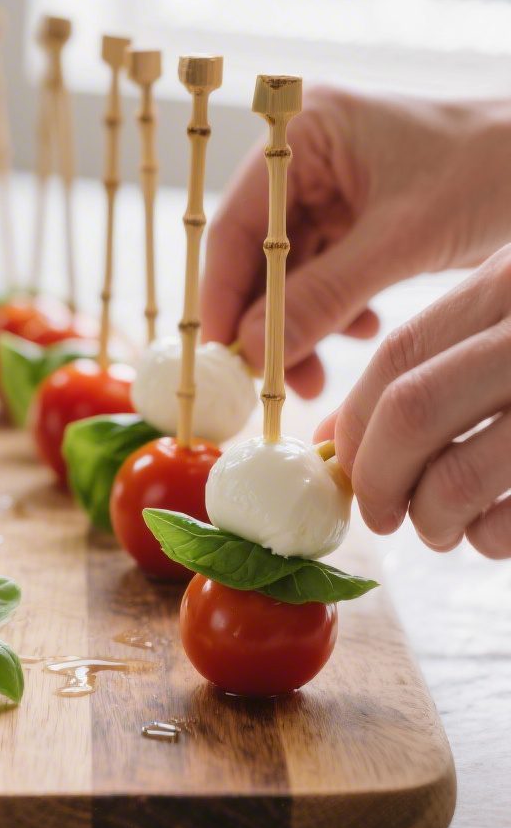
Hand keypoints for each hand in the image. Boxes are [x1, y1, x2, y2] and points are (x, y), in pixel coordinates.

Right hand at [201, 87, 510, 395]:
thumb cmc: (490, 172)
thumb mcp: (402, 239)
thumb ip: (324, 295)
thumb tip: (255, 350)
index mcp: (303, 133)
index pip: (240, 223)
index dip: (225, 294)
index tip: (224, 356)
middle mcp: (307, 157)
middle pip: (259, 253)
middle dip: (268, 319)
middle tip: (272, 380)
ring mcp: (332, 189)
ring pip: (289, 273)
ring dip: (300, 326)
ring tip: (317, 374)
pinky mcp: (358, 221)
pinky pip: (324, 276)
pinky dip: (334, 312)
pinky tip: (362, 331)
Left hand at [315, 247, 510, 558]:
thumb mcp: (509, 327)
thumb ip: (432, 367)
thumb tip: (334, 439)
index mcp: (505, 286)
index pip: (397, 354)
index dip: (356, 422)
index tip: (345, 466)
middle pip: (412, 412)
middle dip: (378, 478)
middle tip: (381, 516)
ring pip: (456, 477)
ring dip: (431, 520)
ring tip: (441, 529)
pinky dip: (489, 541)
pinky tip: (492, 535)